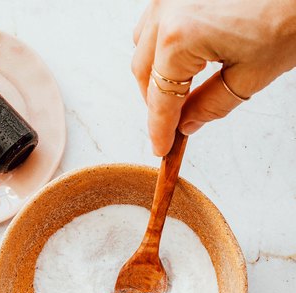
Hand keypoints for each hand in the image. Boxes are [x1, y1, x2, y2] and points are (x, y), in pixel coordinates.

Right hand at [132, 0, 295, 154]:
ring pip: (143, 44)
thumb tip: (188, 124)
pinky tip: (184, 57)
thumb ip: (211, 105)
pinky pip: (155, 21)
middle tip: (173, 125)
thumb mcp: (251, 75)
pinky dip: (162, 45)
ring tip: (181, 91)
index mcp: (179, 36)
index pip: (160, 98)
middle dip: (157, 102)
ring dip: (156, 72)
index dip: (160, 129)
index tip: (161, 147)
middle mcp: (166, 9)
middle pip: (143, 71)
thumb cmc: (289, 13)